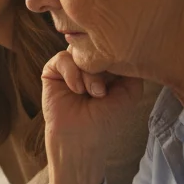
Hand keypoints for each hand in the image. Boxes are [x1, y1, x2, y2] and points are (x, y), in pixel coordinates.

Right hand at [42, 50, 143, 183]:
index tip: (120, 76)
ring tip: (94, 94)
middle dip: (103, 65)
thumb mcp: (130, 91)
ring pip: (79, 51)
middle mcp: (88, 64)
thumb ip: (131, 66)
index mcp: (106, 66)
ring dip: (89, 73)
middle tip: (105, 90)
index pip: (112, 45)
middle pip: (96, 45)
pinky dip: (72, 73)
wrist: (82, 140)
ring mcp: (70, 67)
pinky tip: (77, 90)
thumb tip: (126, 43)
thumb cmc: (106, 120)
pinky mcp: (52, 72)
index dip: (117, 55)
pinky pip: (62, 58)